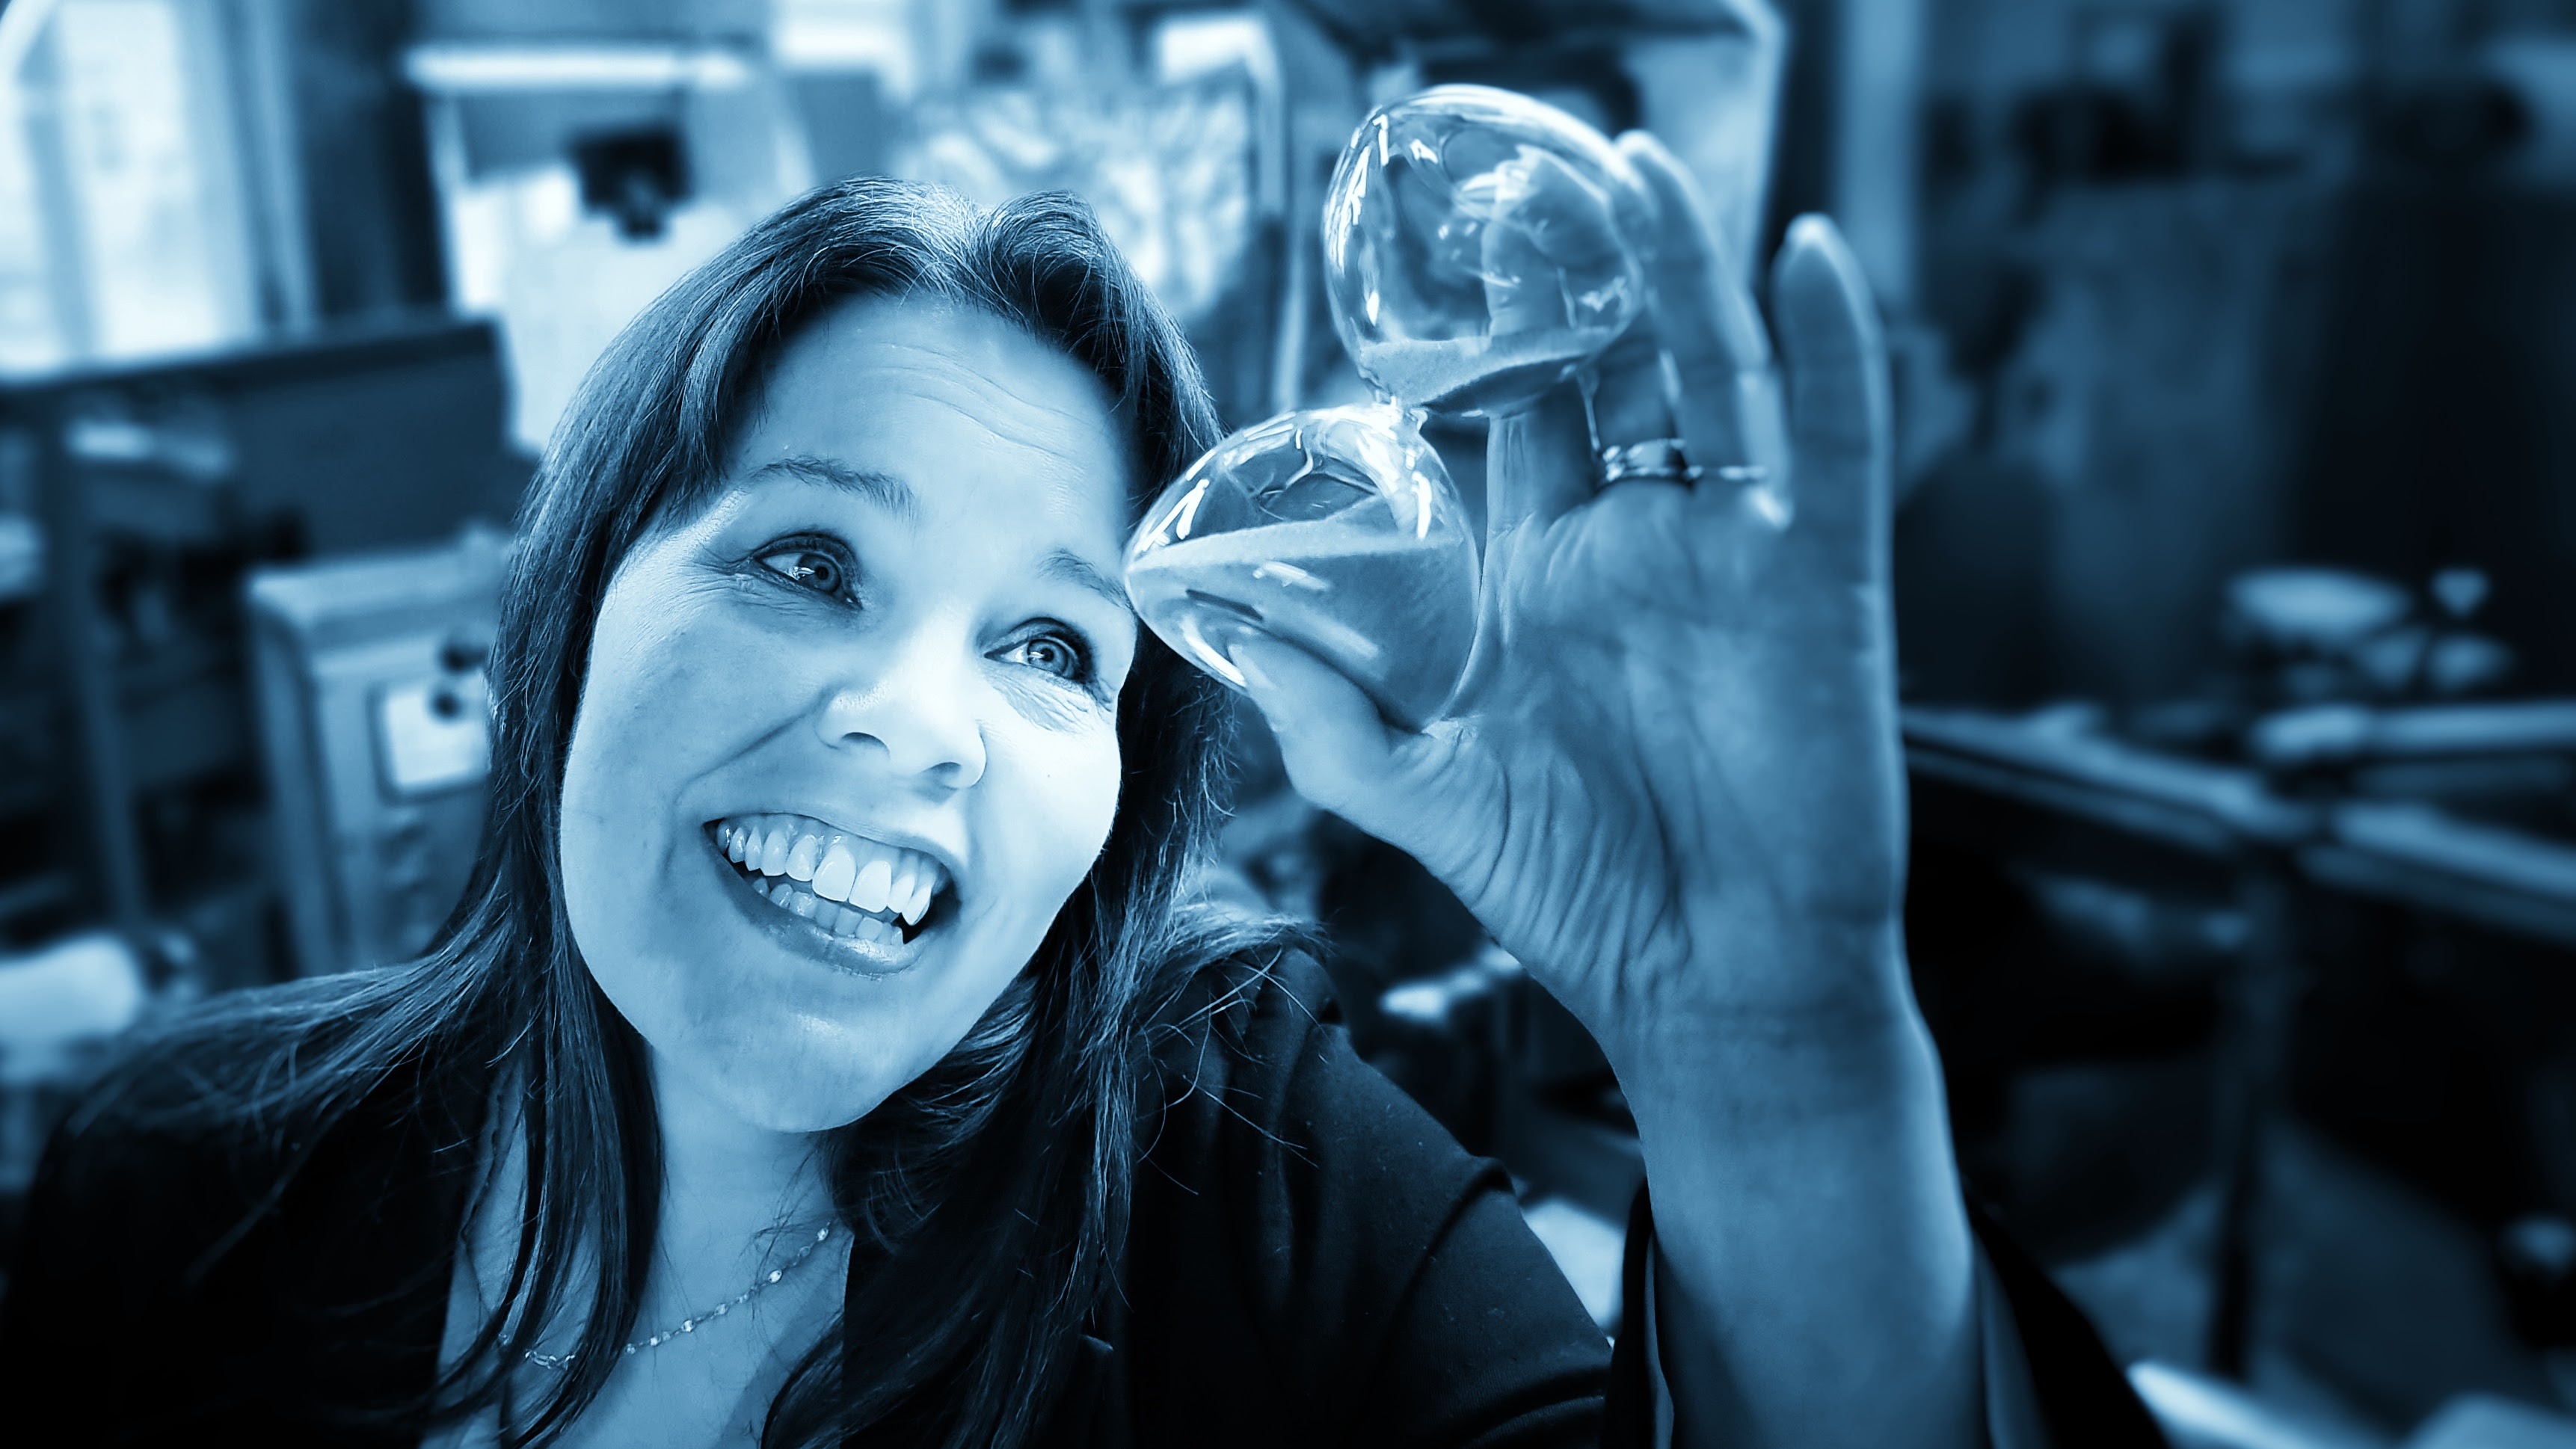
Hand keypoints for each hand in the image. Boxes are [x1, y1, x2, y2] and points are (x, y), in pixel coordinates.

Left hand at [1233, 134, 1903, 1055]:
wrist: (1708, 984)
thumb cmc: (1580, 894)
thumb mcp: (1425, 797)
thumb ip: (1329, 719)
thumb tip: (1230, 632)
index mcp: (1545, 581)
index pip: (1511, 426)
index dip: (1476, 344)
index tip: (1428, 264)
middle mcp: (1637, 549)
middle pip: (1611, 373)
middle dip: (1569, 280)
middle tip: (1517, 193)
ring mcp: (1732, 559)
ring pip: (1714, 379)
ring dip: (1679, 274)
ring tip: (1633, 175)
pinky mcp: (1819, 587)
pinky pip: (1835, 445)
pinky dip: (1832, 348)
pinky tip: (1802, 253)